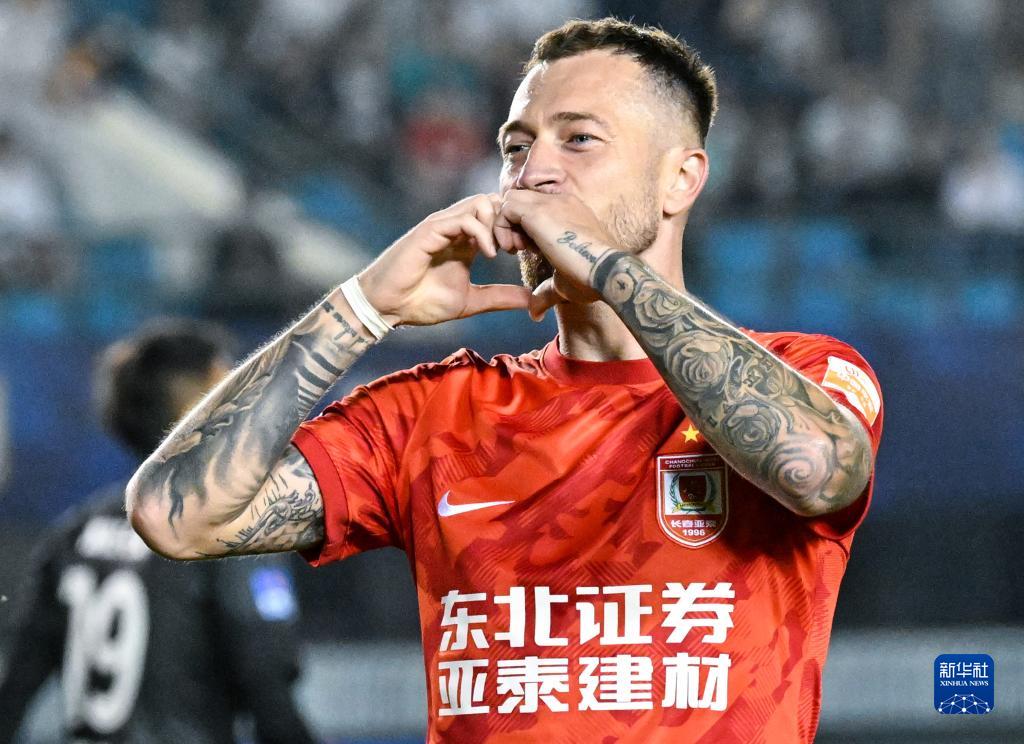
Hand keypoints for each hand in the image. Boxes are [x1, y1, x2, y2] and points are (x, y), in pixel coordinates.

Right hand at [358, 194, 530, 325]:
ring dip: (498, 224)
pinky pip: (464, 217)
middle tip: (517, 249)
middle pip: (494, 202)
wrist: (388, 307)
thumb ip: (499, 298)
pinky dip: (482, 232)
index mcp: (467, 240)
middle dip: (511, 222)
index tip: (526, 253)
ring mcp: (443, 225)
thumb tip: (529, 300)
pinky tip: (488, 255)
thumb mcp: (471, 302)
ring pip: (481, 202)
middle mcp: (456, 227)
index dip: (517, 229)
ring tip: (502, 251)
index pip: (499, 217)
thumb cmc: (422, 303)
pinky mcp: (431, 229)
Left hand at [496, 190, 615, 319]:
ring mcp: (549, 203)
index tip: (531, 252)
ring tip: (514, 251)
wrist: (606, 271)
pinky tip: (511, 251)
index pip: (537, 206)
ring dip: (506, 224)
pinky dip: (501, 227)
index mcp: (570, 211)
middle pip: (523, 199)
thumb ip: (546, 291)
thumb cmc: (592, 278)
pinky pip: (506, 207)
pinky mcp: (536, 211)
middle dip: (513, 223)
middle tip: (519, 250)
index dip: (527, 228)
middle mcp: (560, 201)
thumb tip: (535, 313)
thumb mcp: (564, 282)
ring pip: (512, 199)